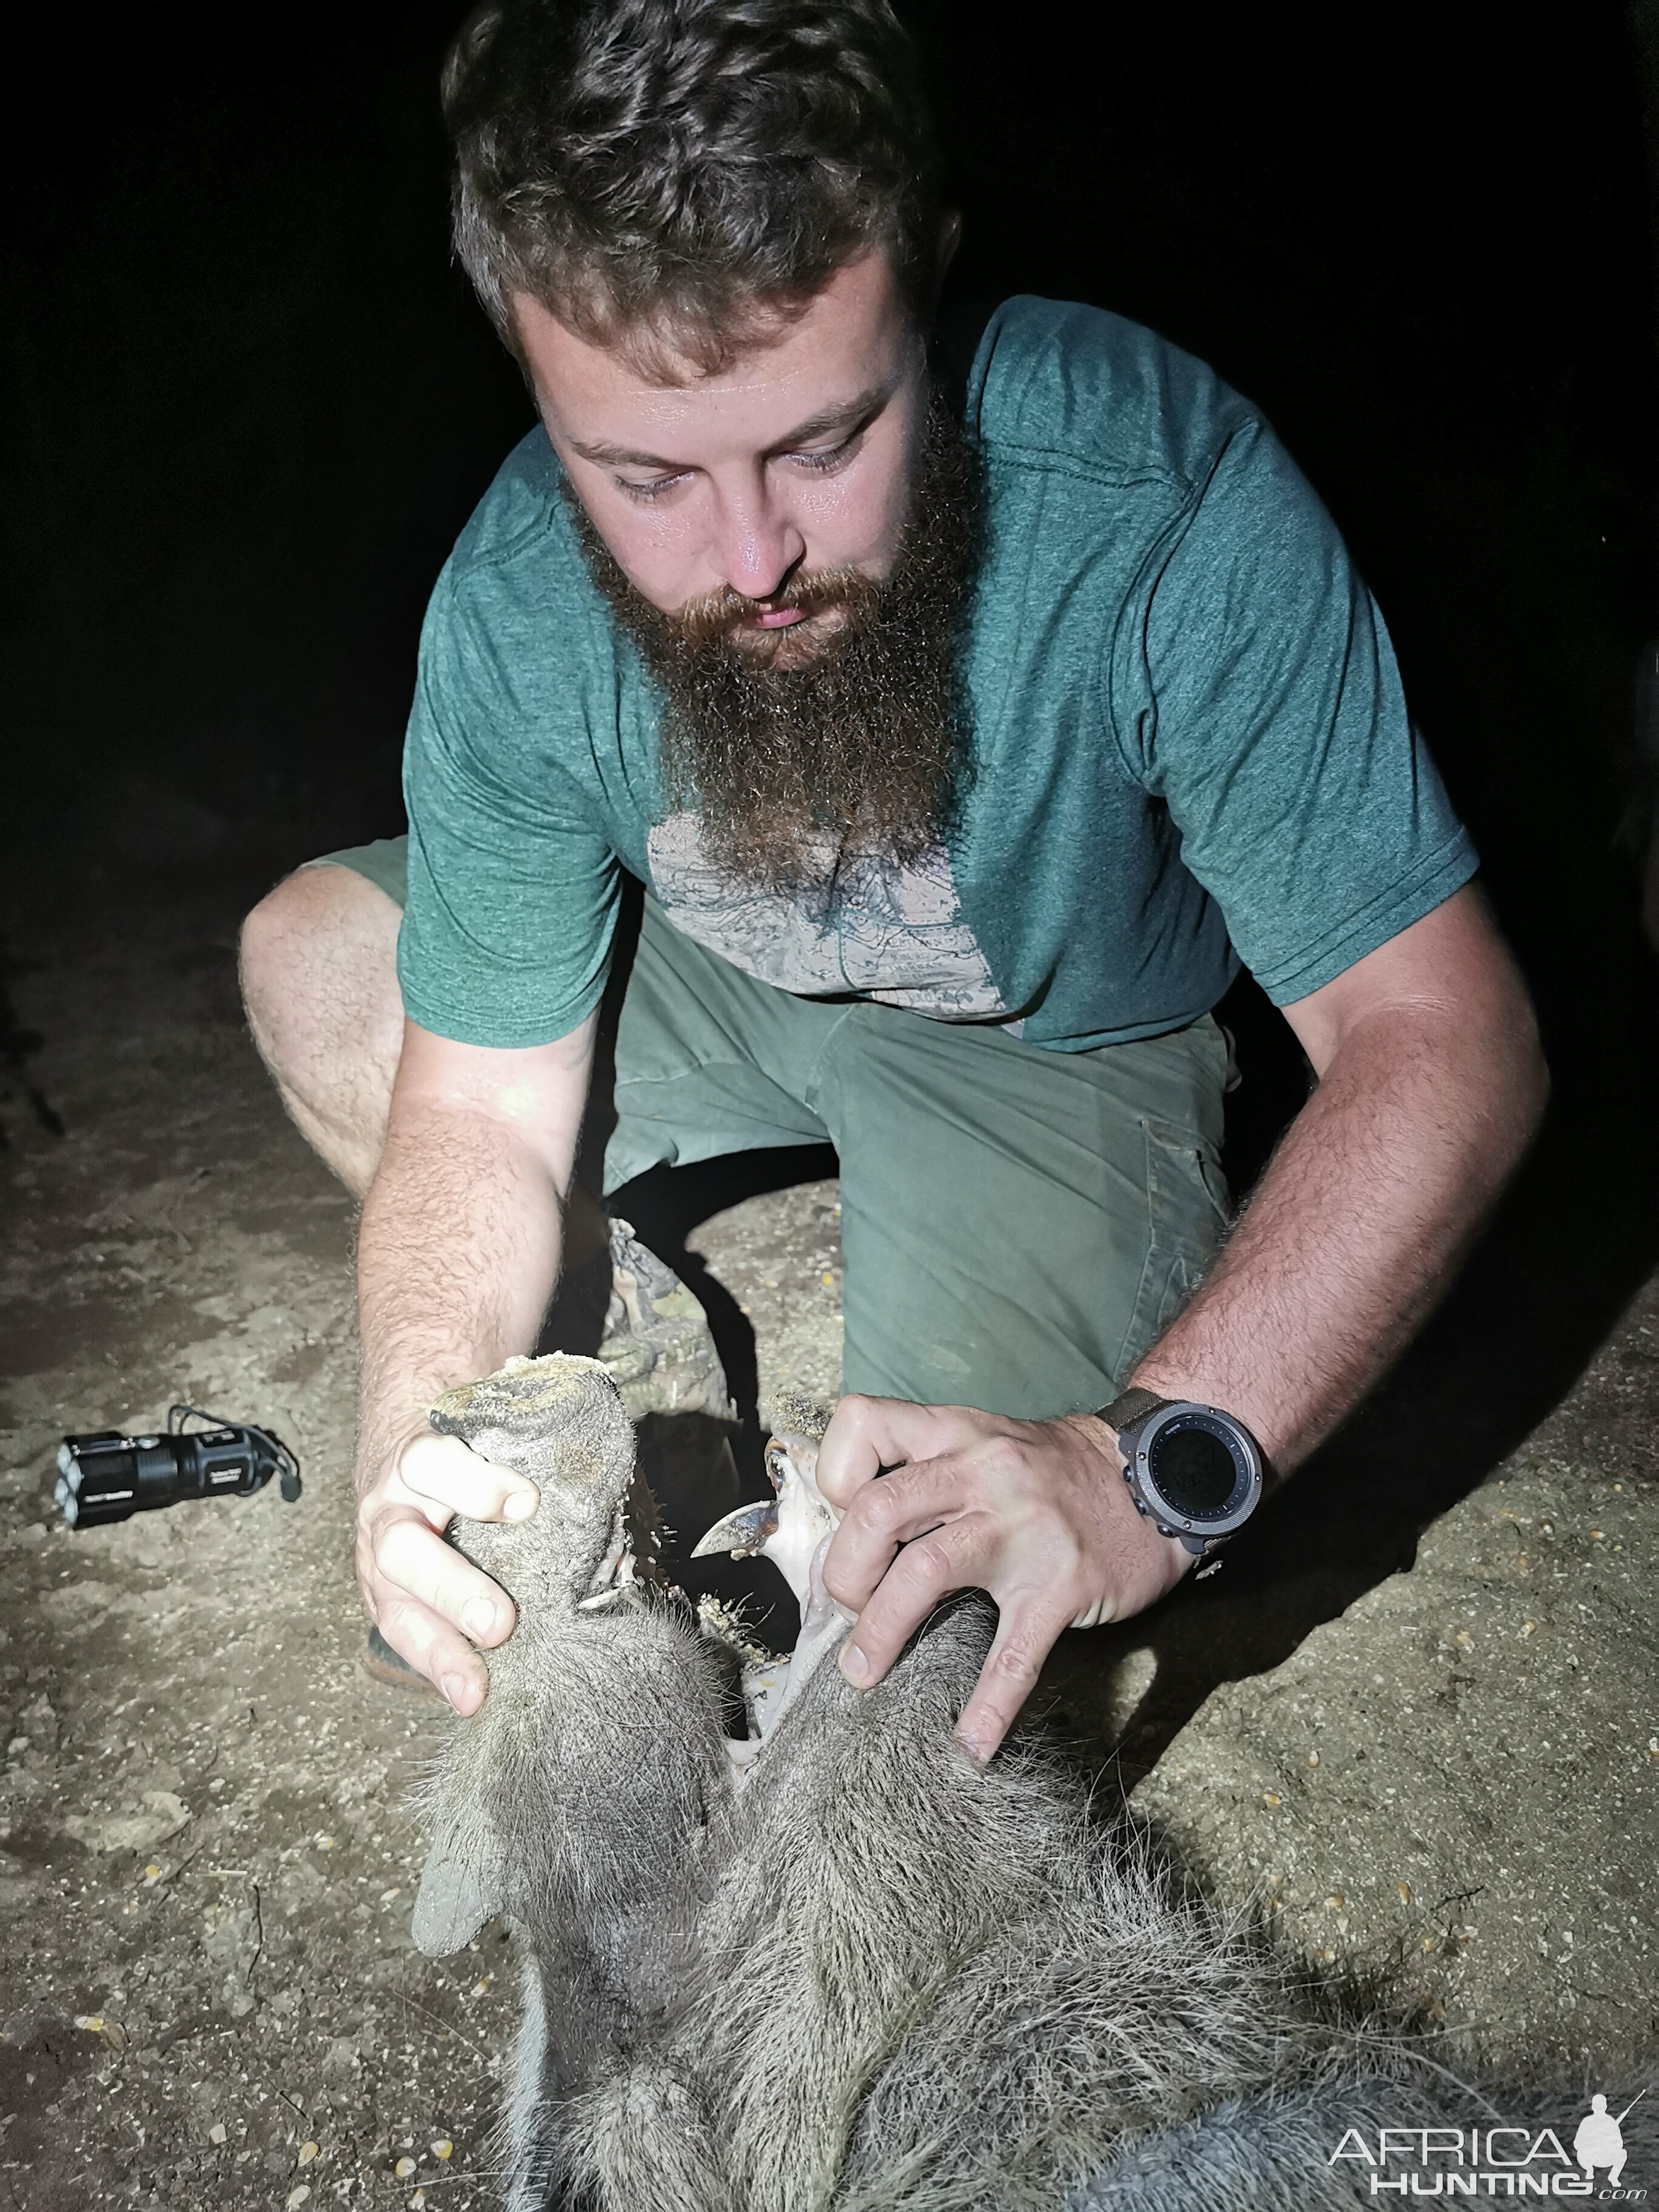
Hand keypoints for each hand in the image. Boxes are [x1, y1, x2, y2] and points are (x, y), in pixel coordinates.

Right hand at [354, 1425, 539, 1712]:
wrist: (404, 1431)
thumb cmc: (467, 1433)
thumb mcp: (486, 1418)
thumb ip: (528, 1433)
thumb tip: (599, 1449)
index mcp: (416, 1456)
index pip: (432, 1463)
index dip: (474, 1484)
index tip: (526, 1503)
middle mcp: (391, 1509)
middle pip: (403, 1550)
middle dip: (452, 1590)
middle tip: (500, 1624)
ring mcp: (377, 1560)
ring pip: (395, 1606)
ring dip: (437, 1651)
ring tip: (472, 1690)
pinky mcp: (384, 1599)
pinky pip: (405, 1637)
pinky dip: (437, 1669)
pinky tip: (468, 1698)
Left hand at [816, 1397, 1191, 1764]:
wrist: (1161, 1474)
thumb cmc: (1058, 1471)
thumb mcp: (987, 1443)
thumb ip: (927, 1475)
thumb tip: (857, 1536)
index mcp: (956, 1433)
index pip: (862, 1427)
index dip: (837, 1479)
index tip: (844, 1521)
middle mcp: (983, 1472)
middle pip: (877, 1510)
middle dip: (845, 1571)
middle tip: (850, 1607)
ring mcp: (1023, 1530)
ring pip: (925, 1573)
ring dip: (881, 1632)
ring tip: (865, 1673)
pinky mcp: (1061, 1586)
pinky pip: (1014, 1655)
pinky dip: (988, 1706)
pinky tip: (970, 1741)